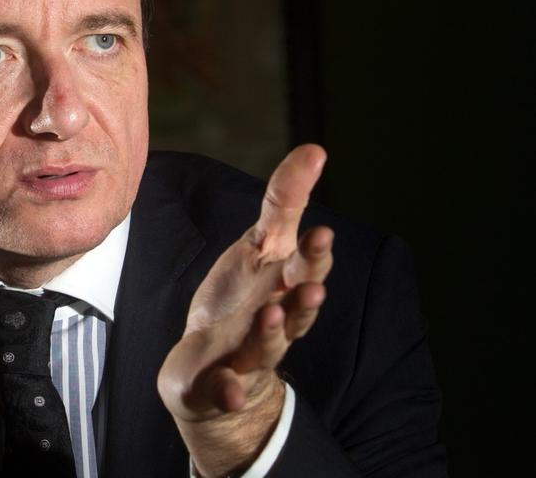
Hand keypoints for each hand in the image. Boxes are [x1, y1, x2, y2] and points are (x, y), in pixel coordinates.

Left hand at [158, 144, 332, 475]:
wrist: (216, 366)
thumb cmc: (244, 296)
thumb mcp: (261, 245)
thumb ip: (285, 200)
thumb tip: (315, 148)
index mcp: (285, 286)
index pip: (305, 267)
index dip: (314, 253)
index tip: (321, 232)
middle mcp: (276, 322)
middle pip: (295, 312)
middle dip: (304, 301)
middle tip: (311, 287)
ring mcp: (248, 354)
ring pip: (266, 347)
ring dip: (271, 334)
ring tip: (270, 316)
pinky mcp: (220, 382)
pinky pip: (225, 389)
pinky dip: (229, 389)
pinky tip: (230, 387)